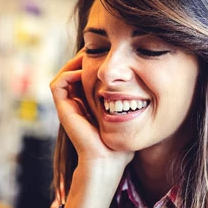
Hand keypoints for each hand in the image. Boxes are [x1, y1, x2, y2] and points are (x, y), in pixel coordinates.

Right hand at [50, 51, 132, 172]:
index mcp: (90, 105)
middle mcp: (77, 104)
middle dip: (90, 57)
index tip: (114, 54)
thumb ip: (135, 103)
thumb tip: (149, 87)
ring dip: (77, 61)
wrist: (108, 161)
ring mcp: (68, 106)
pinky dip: (69, 72)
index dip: (99, 61)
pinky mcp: (63, 109)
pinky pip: (58, 83)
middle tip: (104, 46)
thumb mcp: (131, 118)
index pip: (89, 76)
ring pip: (66, 74)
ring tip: (94, 53)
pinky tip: (87, 70)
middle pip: (77, 71)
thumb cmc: (122, 146)